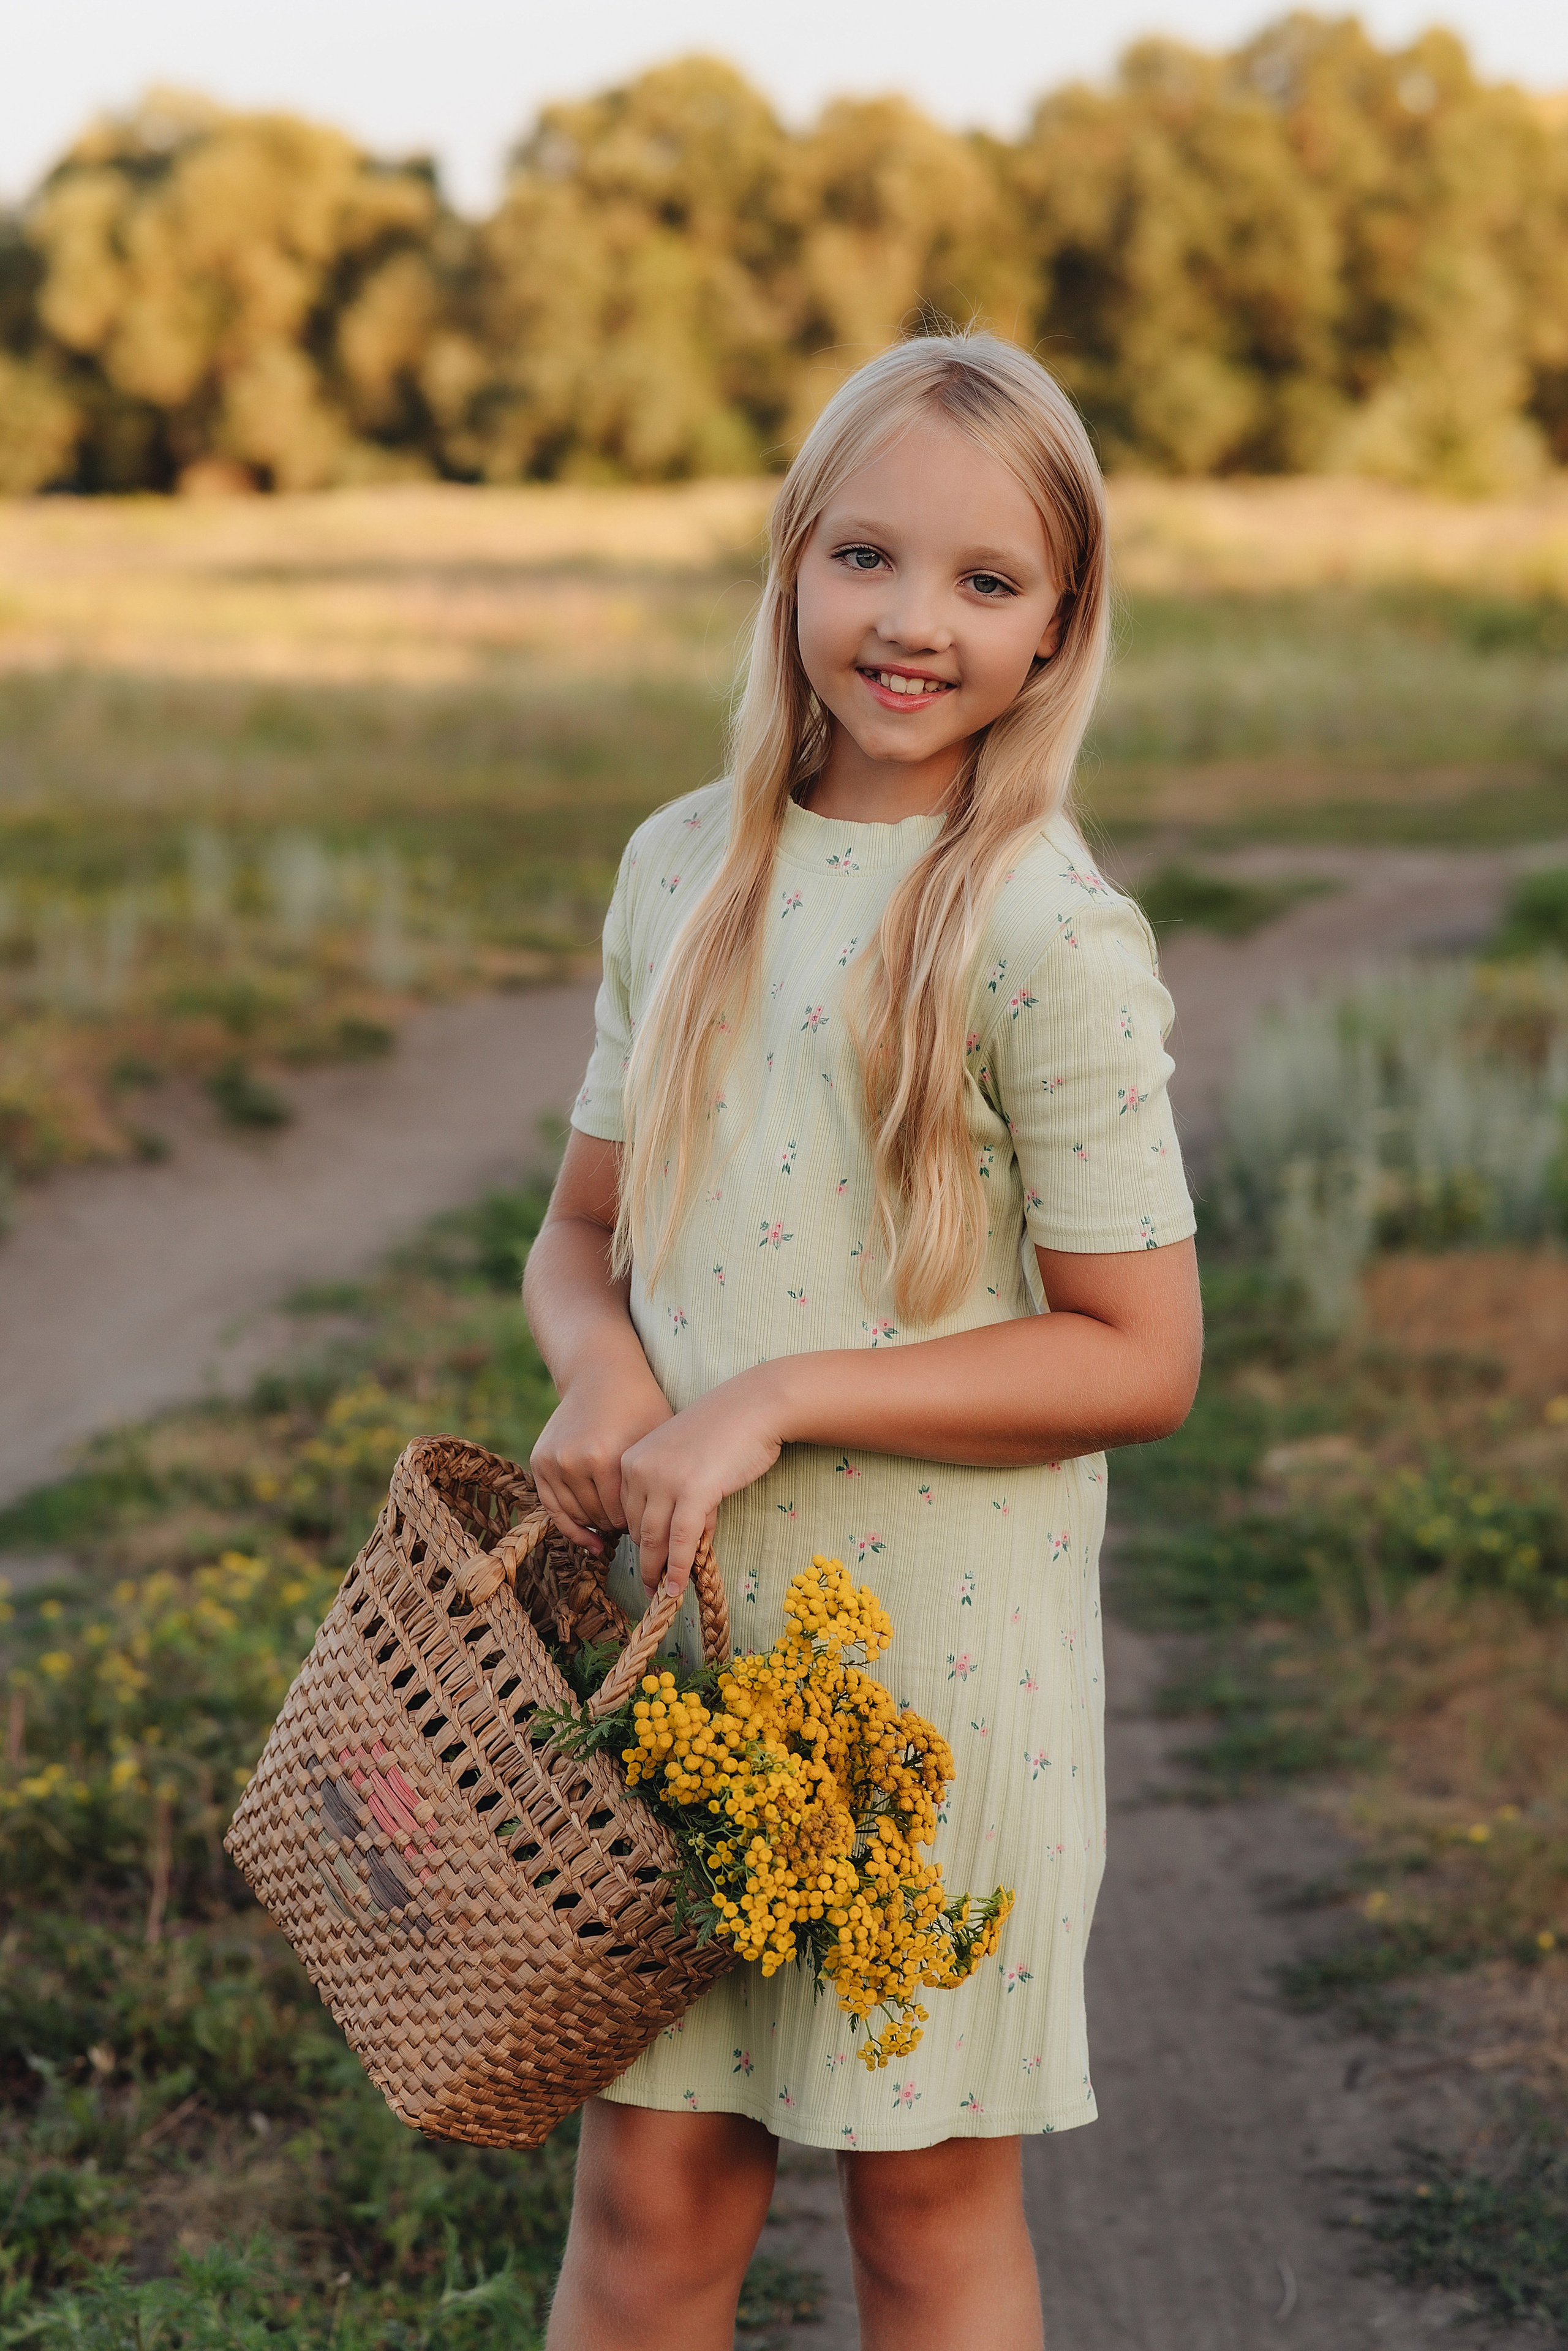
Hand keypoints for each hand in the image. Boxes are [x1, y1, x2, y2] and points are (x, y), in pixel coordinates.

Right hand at [530, 1358, 672, 1550]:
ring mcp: (553, 1461)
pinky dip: (570, 1525)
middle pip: (598, 1516)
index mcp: (605, 1457)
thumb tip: (686, 1529)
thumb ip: (666, 1480)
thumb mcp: (659, 1438)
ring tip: (617, 1526)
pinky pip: (552, 1506)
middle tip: (636, 1528)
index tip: (652, 1526)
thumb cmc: (640, 1406)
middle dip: (618, 1526)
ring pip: (576, 1514)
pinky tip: (591, 1536)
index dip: (638, 1525)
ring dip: (596, 1525)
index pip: (622, 1514)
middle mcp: (573, 1461)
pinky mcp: (540, 1461)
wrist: (600, 1374)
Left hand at [619, 1365, 788, 1593]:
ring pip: (654, 1538)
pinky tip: (677, 1587)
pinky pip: (681, 1539)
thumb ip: (677, 1493)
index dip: (641, 1538)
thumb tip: (685, 1537)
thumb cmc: (725, 1429)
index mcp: (632, 1458)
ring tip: (663, 1593)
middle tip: (652, 1585)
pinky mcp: (692, 1491)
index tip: (650, 1558)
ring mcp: (664, 1479)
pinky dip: (678, 1567)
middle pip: (636, 1527)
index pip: (627, 1510)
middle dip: (647, 1559)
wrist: (755, 1406)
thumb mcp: (686, 1460)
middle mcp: (640, 1468)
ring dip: (658, 1570)